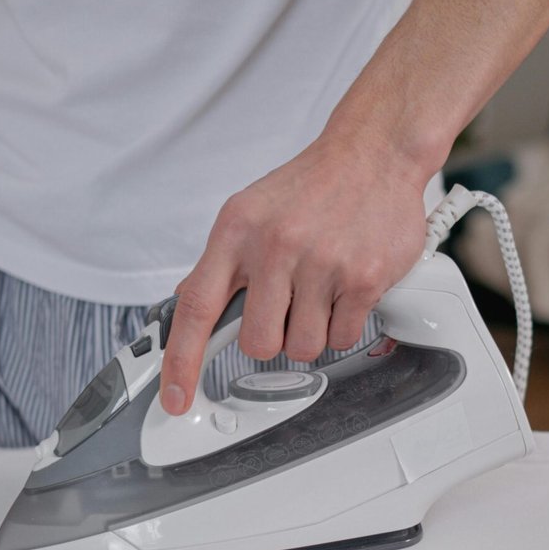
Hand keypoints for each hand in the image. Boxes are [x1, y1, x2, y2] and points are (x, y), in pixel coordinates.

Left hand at [159, 136, 429, 414]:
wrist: (374, 152)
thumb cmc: (312, 186)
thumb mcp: (249, 212)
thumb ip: (220, 262)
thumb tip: (185, 302)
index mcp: (236, 230)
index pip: (197, 308)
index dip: (181, 361)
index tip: (174, 397)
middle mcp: (275, 246)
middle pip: (258, 343)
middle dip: (272, 338)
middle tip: (287, 308)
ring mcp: (321, 263)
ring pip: (304, 347)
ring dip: (311, 333)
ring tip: (320, 292)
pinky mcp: (363, 278)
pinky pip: (343, 337)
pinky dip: (344, 324)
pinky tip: (346, 289)